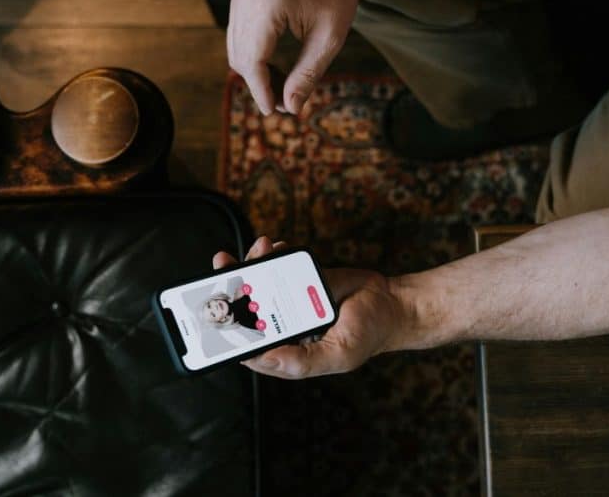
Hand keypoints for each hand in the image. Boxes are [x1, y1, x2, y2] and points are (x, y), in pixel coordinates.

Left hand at [212, 236, 412, 378]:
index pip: (246, 345)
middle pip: (245, 309)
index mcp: (286, 351)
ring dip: (250, 264)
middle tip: (225, 266)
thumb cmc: (366, 335)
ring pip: (257, 283)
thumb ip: (301, 360)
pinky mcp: (299, 278)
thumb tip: (262, 357)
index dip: (226, 330)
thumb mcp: (338, 356)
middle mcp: (282, 326)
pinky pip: (277, 265)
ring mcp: (288, 300)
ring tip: (257, 249)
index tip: (216, 311)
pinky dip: (270, 254)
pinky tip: (272, 247)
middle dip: (230, 286)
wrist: (391, 302)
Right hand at [227, 0, 369, 115]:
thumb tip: (291, 108)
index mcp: (268, 5)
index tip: (273, 112)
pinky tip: (276, 68)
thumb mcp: (329, 38)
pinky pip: (239, 38)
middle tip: (286, 103)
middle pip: (240, 58)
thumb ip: (307, 75)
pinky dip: (254, 58)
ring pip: (236, 50)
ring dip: (256, 74)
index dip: (261, 91)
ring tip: (285, 87)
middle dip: (259, 85)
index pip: (253, 60)